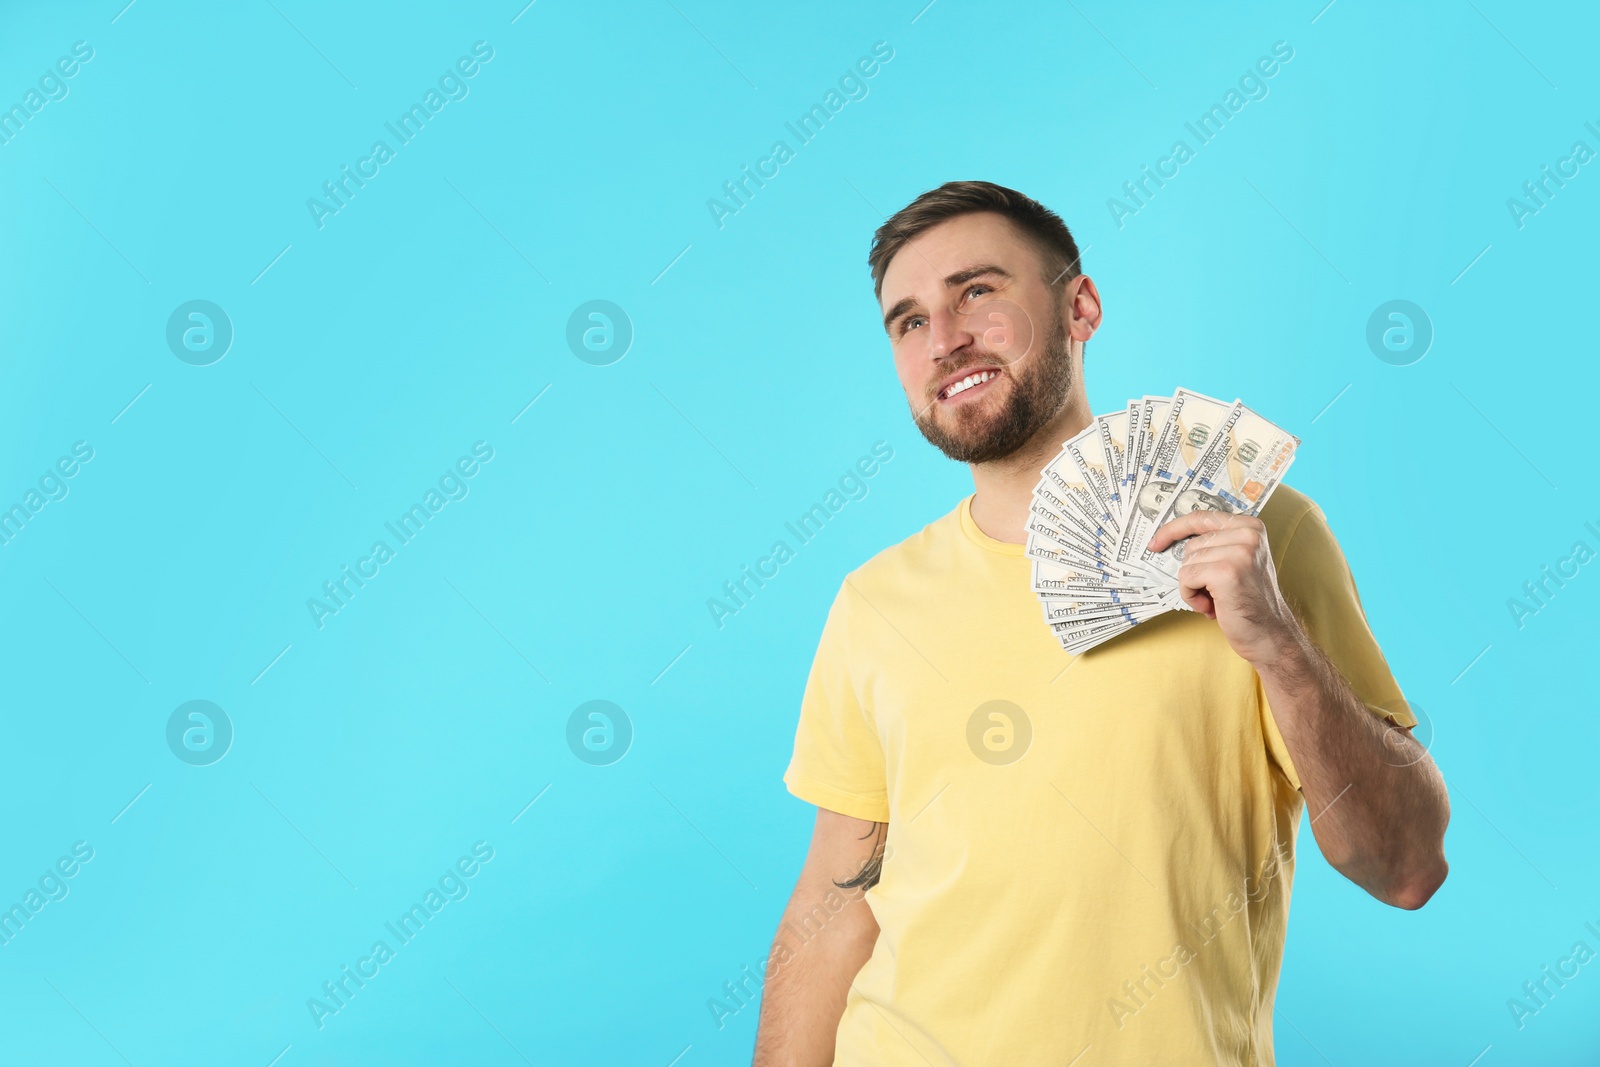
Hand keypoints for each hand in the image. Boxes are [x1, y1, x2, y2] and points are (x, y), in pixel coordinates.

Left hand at [1147, 511, 1300, 666]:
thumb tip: (1170, 540)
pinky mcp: (1226, 572)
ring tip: (1216, 600)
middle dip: (1194, 572)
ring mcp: (1239, 552)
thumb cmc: (1247, 601)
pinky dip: (1191, 596)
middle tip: (1214, 593)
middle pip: (1191, 545)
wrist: (1269, 634)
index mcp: (1251, 527)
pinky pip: (1186, 578)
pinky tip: (1211, 606)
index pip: (1201, 517)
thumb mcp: (1238, 562)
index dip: (1173, 529)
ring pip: (1187, 562)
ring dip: (1193, 586)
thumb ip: (1216, 544)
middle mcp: (1248, 535)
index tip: (1155, 543)